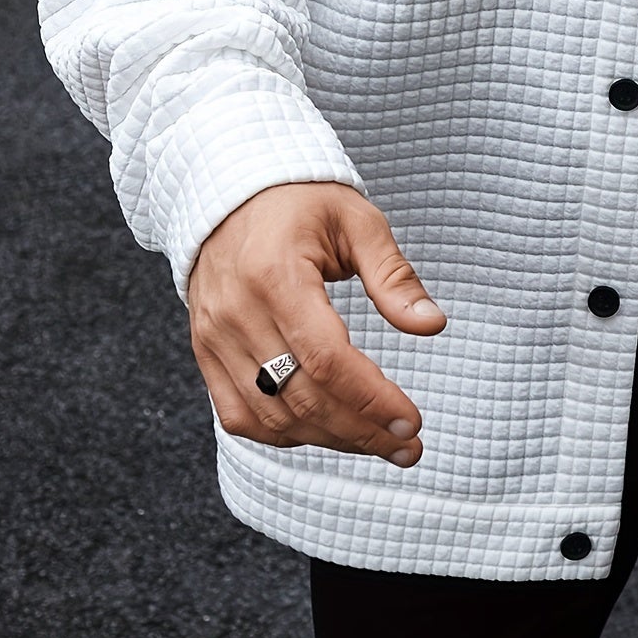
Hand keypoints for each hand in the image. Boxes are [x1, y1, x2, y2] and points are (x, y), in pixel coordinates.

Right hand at [186, 182, 446, 466]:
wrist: (228, 192)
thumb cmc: (300, 203)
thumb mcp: (357, 222)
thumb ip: (393, 277)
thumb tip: (432, 325)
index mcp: (275, 274)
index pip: (326, 358)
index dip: (371, 399)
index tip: (411, 421)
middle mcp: (236, 312)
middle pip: (301, 397)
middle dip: (361, 431)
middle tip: (408, 445)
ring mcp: (214, 337)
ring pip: (271, 415)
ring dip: (330, 439)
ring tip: (378, 442)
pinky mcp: (205, 352)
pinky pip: (240, 415)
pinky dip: (284, 434)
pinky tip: (326, 431)